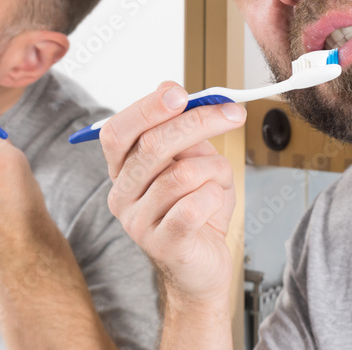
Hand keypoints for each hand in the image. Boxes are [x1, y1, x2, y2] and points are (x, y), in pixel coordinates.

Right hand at [100, 81, 243, 307]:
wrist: (205, 263)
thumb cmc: (199, 207)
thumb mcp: (193, 160)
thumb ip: (181, 128)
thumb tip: (171, 89)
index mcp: (122, 169)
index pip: (118, 132)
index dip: (147, 108)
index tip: (180, 93)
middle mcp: (121, 194)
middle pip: (151, 146)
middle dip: (197, 122)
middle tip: (233, 113)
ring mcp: (137, 222)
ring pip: (181, 175)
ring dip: (214, 169)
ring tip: (221, 179)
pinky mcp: (162, 244)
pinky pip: (193, 206)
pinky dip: (215, 197)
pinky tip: (214, 203)